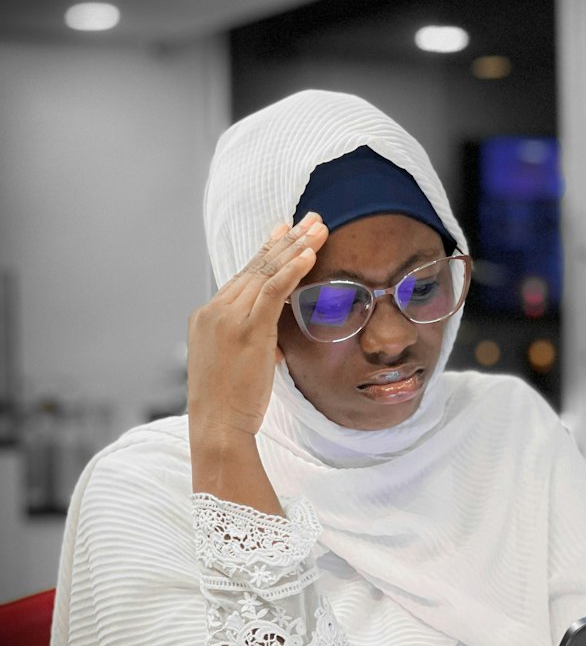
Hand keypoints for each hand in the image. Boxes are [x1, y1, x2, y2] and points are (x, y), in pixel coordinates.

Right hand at [187, 213, 327, 442]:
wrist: (217, 426)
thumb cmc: (229, 404)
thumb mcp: (238, 365)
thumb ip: (252, 344)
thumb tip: (272, 343)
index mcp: (209, 316)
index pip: (244, 276)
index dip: (267, 252)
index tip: (285, 232)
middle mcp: (215, 310)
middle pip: (255, 267)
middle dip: (286, 240)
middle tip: (310, 219)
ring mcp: (228, 318)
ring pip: (265, 273)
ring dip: (295, 248)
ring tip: (318, 229)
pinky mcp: (246, 330)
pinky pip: (272, 291)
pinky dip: (291, 269)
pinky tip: (308, 254)